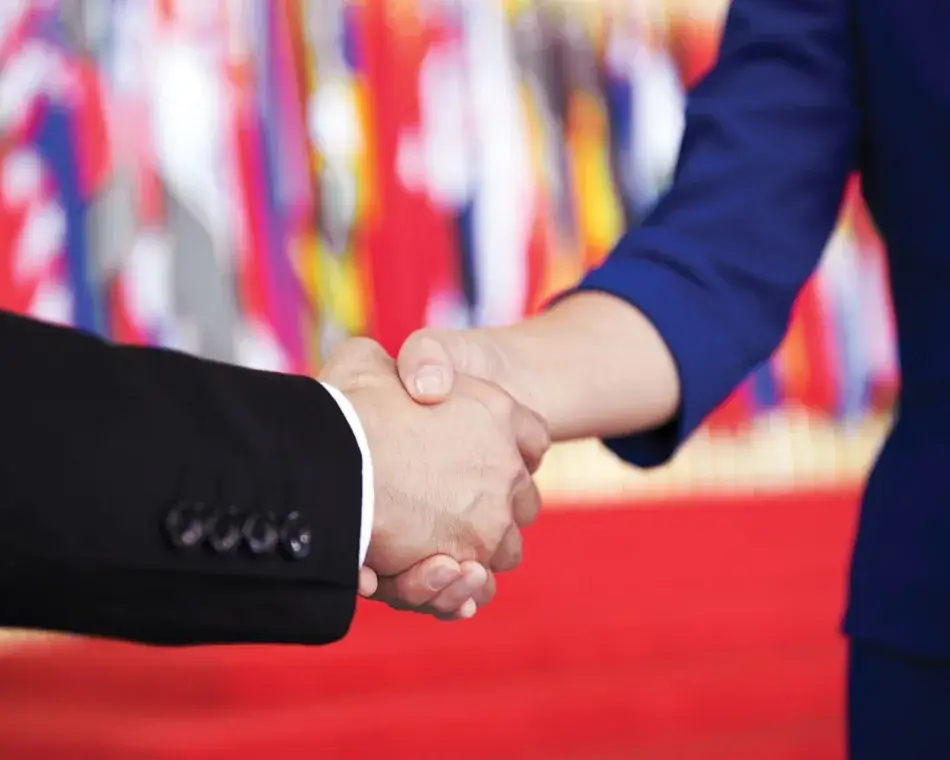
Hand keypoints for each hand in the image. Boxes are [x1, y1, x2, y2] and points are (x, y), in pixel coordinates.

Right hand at [319, 338, 549, 598]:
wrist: (326, 459)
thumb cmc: (345, 405)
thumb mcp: (369, 362)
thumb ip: (400, 369)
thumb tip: (415, 387)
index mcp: (495, 411)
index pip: (530, 435)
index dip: (508, 445)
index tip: (478, 454)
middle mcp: (505, 468)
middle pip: (520, 497)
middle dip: (492, 505)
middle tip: (447, 507)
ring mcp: (492, 520)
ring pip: (502, 546)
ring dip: (474, 551)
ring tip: (432, 550)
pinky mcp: (466, 563)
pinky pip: (475, 585)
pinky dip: (456, 589)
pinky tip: (432, 572)